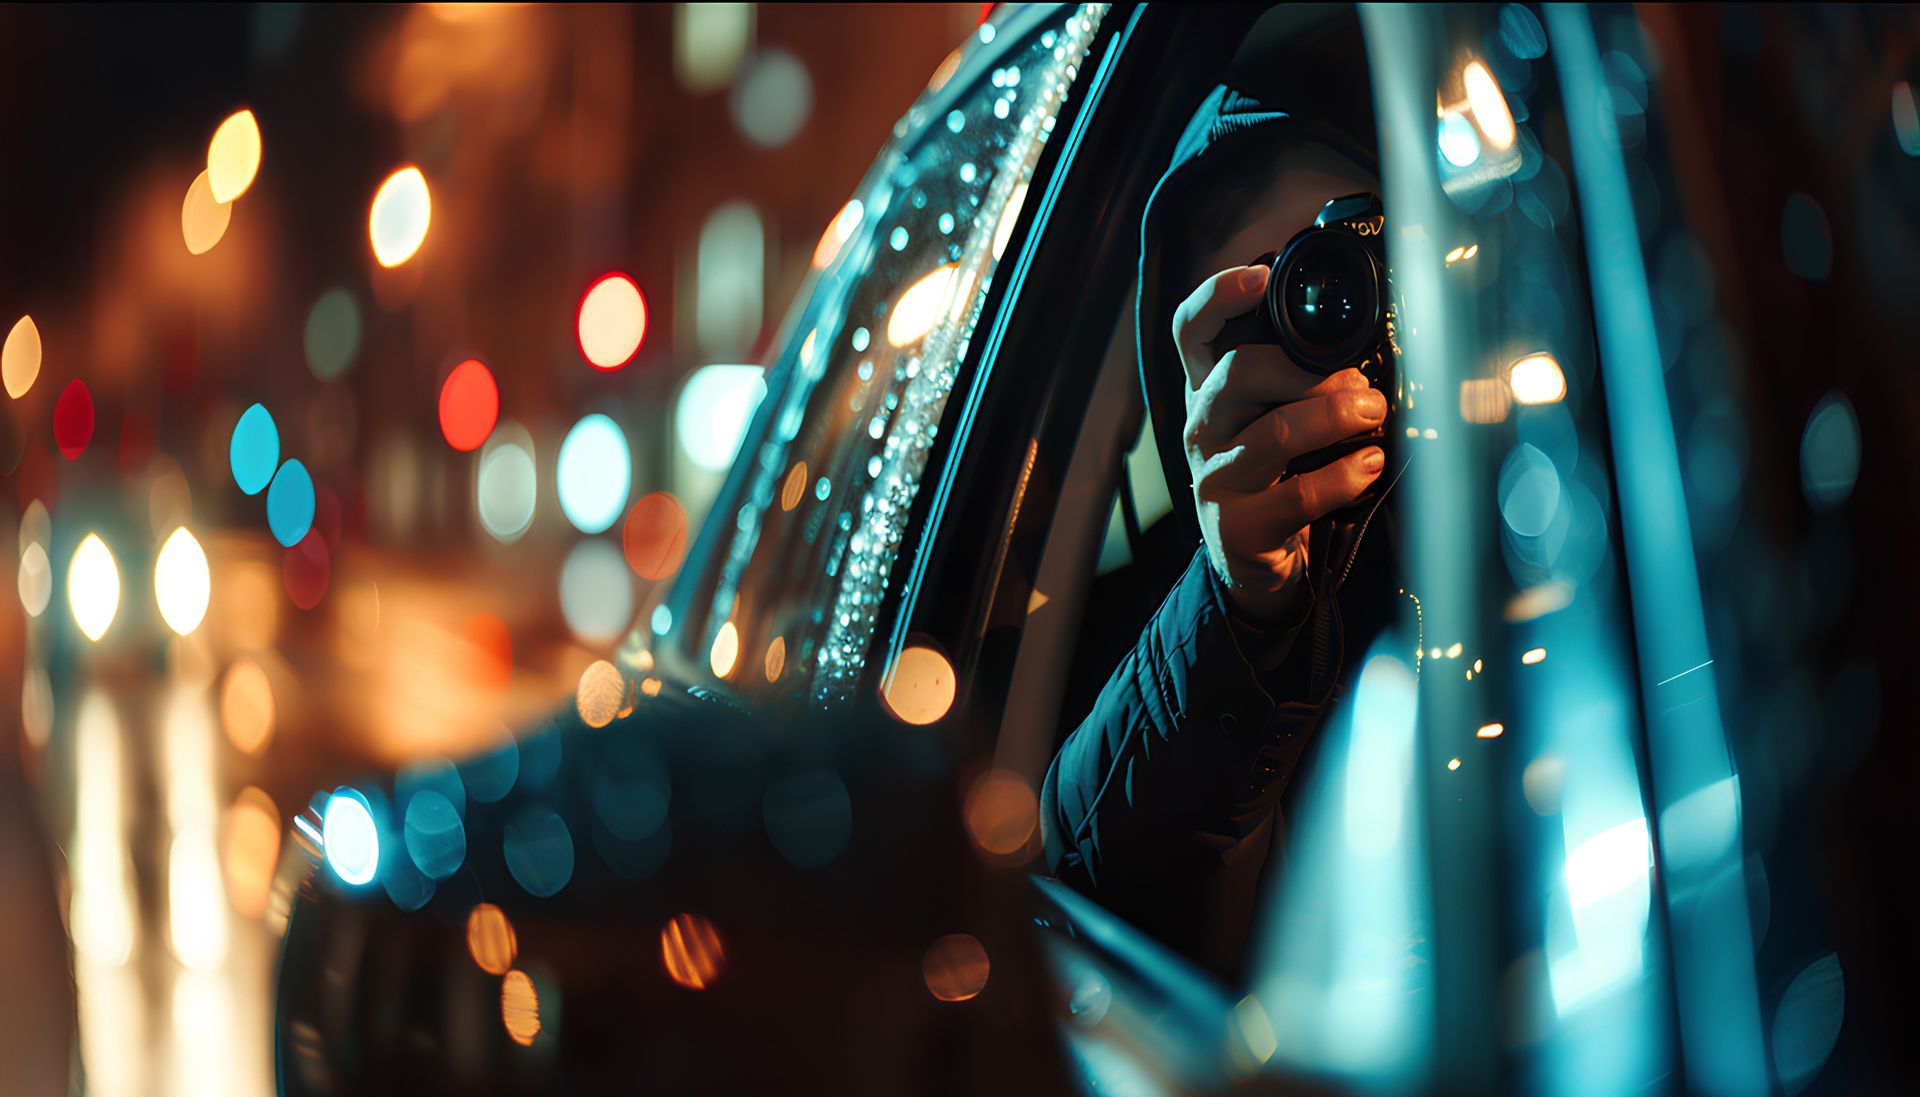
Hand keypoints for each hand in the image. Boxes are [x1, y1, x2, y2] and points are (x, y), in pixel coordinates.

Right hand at [1172, 264, 1387, 626]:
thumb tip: (1359, 357)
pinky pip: (1295, 495)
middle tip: (1361, 382)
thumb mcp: (1272, 421)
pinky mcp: (1237, 526)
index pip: (1192, 332)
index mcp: (1209, 392)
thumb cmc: (1274, 477)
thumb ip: (1296, 382)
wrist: (1255, 561)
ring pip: (1274, 433)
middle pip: (1238, 373)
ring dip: (1335, 417)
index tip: (1261, 279)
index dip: (1218, 297)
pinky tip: (1368, 464)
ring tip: (1373, 414)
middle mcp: (1202, 429)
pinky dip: (1342, 477)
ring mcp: (1214, 478)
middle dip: (1306, 370)